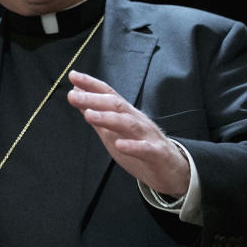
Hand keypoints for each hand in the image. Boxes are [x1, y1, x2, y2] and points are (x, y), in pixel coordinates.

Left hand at [67, 70, 189, 195]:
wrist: (173, 170)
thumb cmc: (141, 147)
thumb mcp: (113, 130)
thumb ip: (96, 112)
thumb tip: (78, 93)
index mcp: (126, 114)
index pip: (108, 94)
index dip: (91, 85)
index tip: (73, 76)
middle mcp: (137, 120)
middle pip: (115, 106)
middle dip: (94, 99)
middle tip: (73, 96)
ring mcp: (148, 136)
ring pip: (128, 123)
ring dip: (108, 118)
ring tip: (89, 116)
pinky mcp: (157, 154)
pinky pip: (145, 149)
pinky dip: (133, 146)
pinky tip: (120, 144)